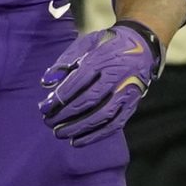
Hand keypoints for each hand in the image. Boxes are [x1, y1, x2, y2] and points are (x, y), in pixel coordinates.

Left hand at [39, 21, 160, 145]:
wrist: (142, 45)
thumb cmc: (106, 44)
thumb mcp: (85, 43)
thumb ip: (65, 61)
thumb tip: (46, 82)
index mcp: (102, 59)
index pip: (78, 82)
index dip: (60, 97)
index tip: (44, 107)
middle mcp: (116, 77)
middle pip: (89, 101)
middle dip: (66, 114)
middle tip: (48, 121)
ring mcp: (127, 93)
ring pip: (102, 115)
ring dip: (79, 128)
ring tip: (59, 133)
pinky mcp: (133, 105)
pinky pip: (115, 124)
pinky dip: (96, 135)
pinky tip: (78, 141)